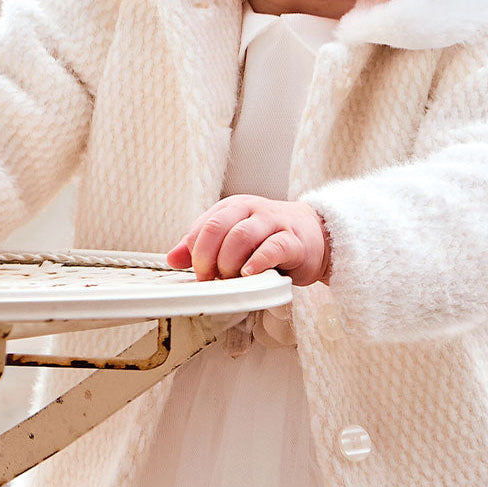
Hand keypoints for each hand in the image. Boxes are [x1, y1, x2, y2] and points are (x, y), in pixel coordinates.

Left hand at [167, 196, 329, 286]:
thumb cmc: (269, 240)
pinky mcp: (293, 241)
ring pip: (242, 236)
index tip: (199, 274)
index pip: (203, 227)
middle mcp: (251, 210)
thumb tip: (172, 258)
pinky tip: (250, 274)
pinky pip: (272, 248)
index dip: (195, 253)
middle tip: (211, 278)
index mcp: (232, 208)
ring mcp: (274, 223)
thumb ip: (203, 248)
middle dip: (208, 258)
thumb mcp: (233, 240)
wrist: (316, 236)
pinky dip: (257, 262)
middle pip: (218, 227)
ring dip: (230, 262)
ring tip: (231, 278)